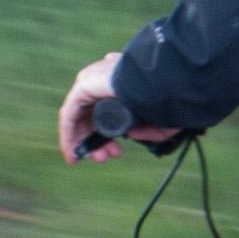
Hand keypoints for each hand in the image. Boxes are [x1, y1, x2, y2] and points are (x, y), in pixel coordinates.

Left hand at [57, 52, 178, 164]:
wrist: (164, 81)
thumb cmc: (169, 96)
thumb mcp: (160, 119)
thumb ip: (149, 129)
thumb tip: (131, 134)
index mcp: (122, 80)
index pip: (105, 109)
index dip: (108, 134)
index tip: (115, 152)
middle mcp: (104, 78)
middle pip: (91, 115)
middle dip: (98, 140)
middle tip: (106, 158)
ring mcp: (93, 80)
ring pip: (79, 116)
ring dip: (85, 141)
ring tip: (97, 159)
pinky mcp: (84, 86)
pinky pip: (69, 115)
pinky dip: (70, 135)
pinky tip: (74, 152)